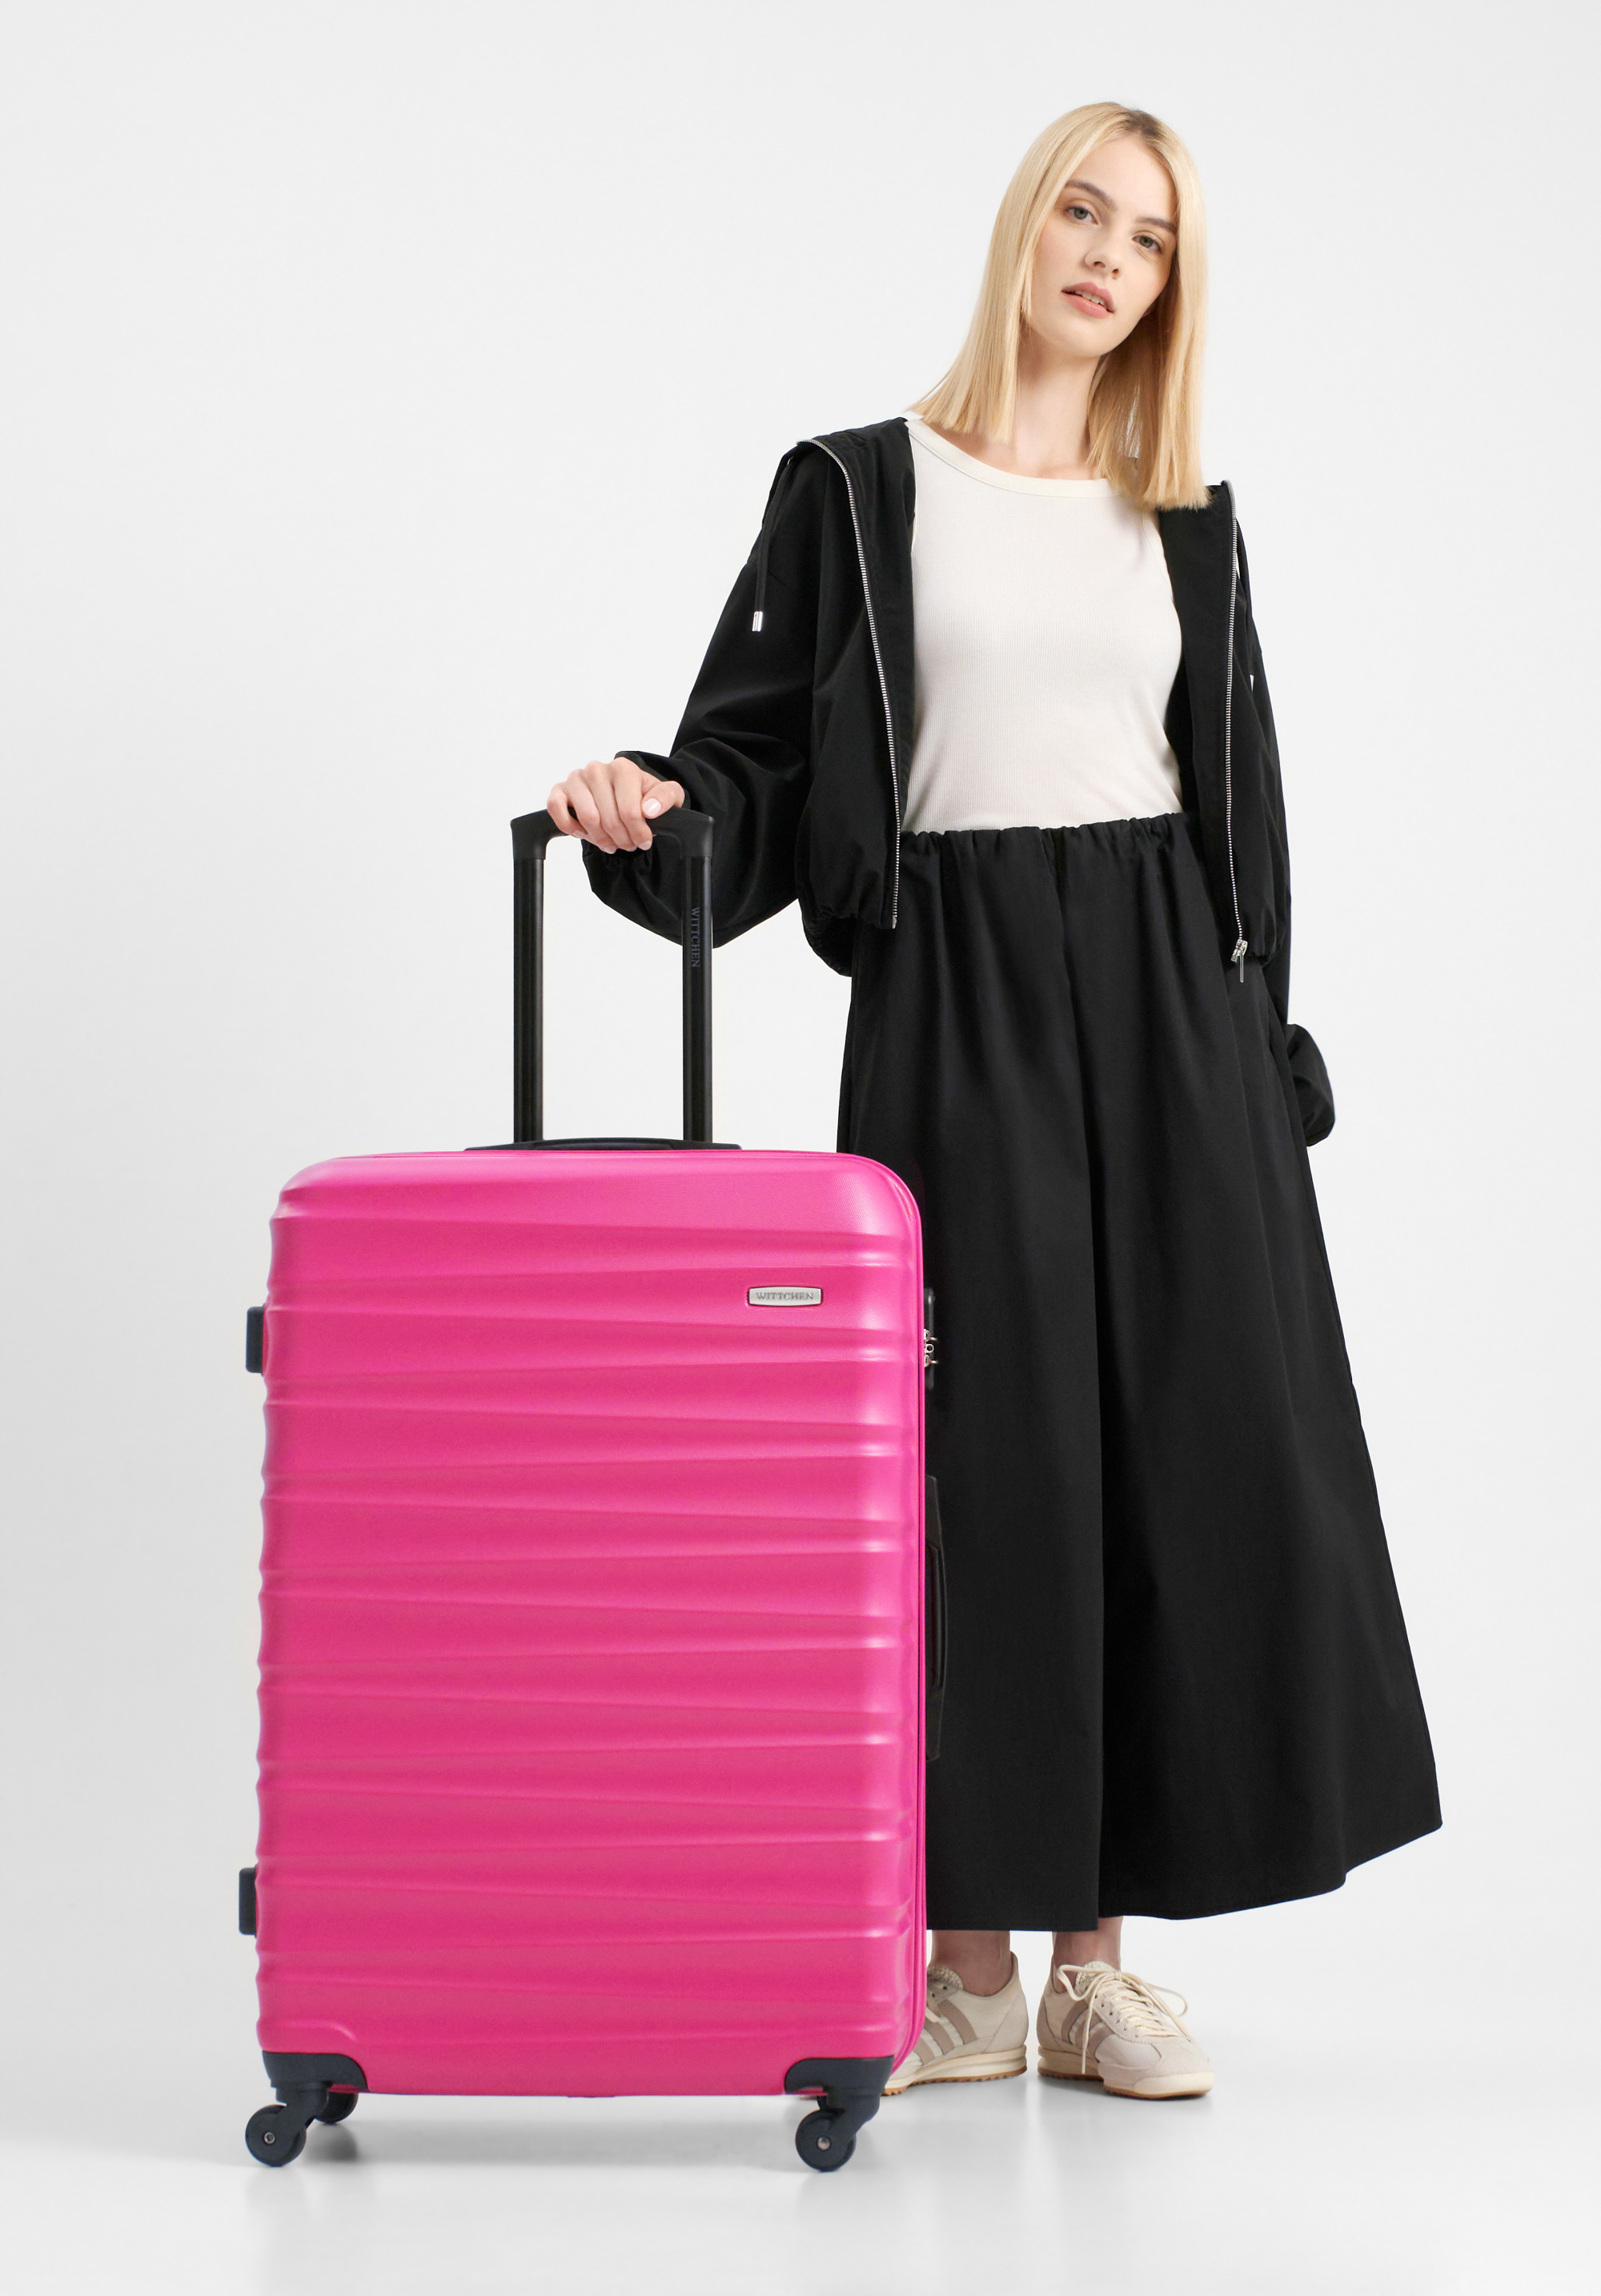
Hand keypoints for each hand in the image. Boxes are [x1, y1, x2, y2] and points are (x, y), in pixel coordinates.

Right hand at [547, 758, 686, 852]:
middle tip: (627, 845)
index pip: (630, 812)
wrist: (627, 792)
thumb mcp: (668, 794)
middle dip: (621, 840)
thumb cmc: (645, 795)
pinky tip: (584, 833)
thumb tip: (649, 809)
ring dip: (600, 838)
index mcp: (623, 768)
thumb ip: (666, 798)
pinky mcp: (560, 789)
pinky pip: (556, 808)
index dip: (638, 834)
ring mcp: (576, 778)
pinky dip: (570, 826)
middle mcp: (597, 769)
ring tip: (610, 843)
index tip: (644, 842)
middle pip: (609, 820)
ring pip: (587, 818)